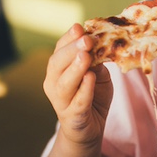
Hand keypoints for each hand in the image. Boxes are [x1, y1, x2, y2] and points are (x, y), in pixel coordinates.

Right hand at [42, 24, 113, 146]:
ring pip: (65, 83)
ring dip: (75, 68)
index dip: (68, 38)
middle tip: (86, 39)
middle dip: (71, 50)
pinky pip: (78, 101)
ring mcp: (61, 101)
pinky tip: (90, 78)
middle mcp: (54, 84)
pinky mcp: (73, 116)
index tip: (79, 27)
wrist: (89, 129)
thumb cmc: (91, 96)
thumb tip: (103, 40)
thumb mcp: (96, 73)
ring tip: (85, 56)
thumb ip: (96, 59)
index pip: (59, 50)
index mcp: (57, 70)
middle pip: (57, 64)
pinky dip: (84, 89)